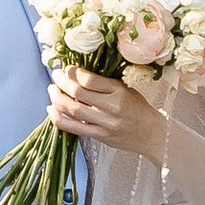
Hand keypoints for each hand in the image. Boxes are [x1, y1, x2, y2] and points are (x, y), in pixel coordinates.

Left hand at [46, 67, 169, 159]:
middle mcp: (112, 107)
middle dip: (61, 82)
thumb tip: (77, 75)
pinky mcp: (100, 136)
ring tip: (51, 91)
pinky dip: (59, 119)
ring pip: (73, 110)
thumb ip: (104, 85)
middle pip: (78, 92)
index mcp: (119, 91)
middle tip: (55, 76)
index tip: (66, 68)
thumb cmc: (139, 109)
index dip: (73, 72)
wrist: (153, 134)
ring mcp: (105, 123)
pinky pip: (74, 128)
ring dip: (57, 99)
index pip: (89, 79)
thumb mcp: (126, 90)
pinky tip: (52, 110)